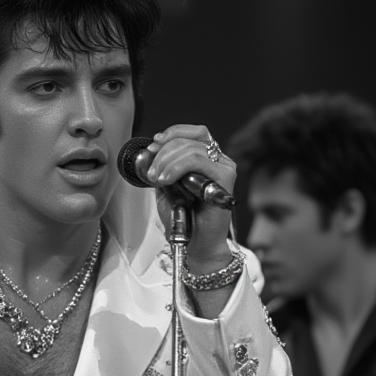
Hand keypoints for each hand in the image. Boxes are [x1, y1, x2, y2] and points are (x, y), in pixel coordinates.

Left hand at [140, 124, 235, 265]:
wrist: (196, 243)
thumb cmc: (184, 219)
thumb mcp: (166, 188)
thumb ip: (162, 169)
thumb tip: (150, 153)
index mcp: (207, 159)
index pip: (194, 132)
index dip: (172, 133)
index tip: (153, 146)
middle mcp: (218, 160)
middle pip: (190, 139)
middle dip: (163, 152)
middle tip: (150, 171)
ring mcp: (224, 167)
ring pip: (192, 149)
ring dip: (166, 161)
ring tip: (156, 179)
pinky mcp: (225, 178)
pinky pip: (199, 161)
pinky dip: (177, 167)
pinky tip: (166, 180)